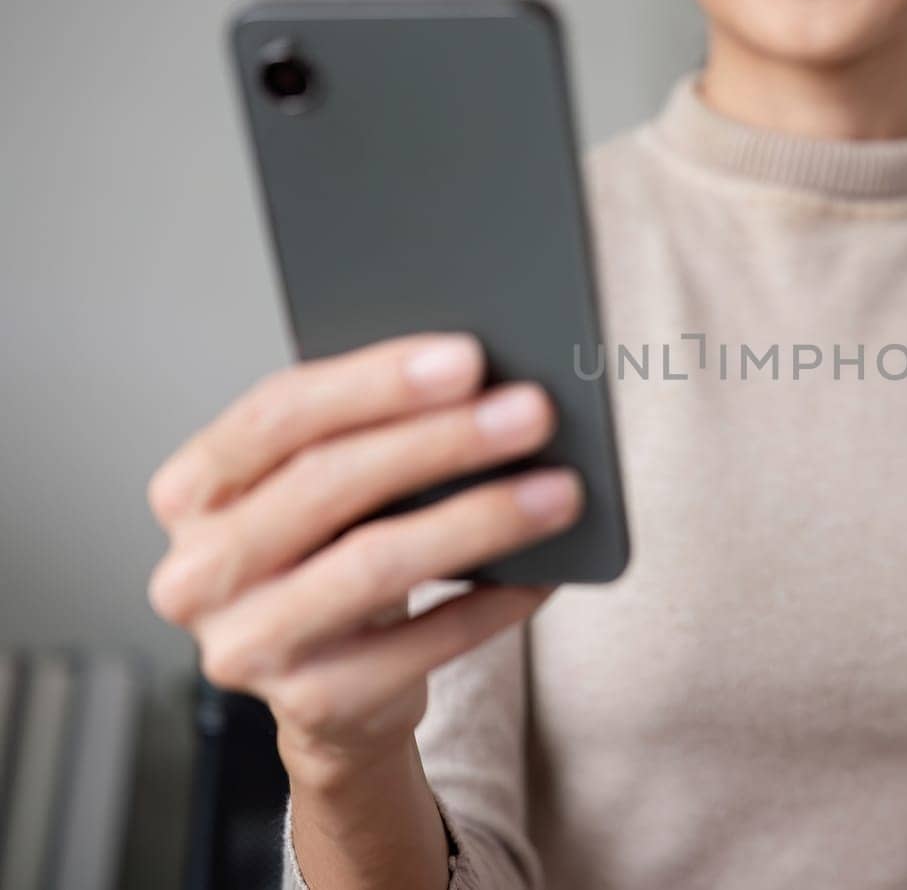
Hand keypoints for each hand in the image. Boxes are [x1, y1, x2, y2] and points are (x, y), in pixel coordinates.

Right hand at [145, 333, 582, 787]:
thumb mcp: (329, 490)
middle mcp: (198, 572)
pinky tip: (545, 570)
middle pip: (327, 484)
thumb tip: (484, 387)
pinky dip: (493, 603)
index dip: (374, 381)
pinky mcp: (312, 704)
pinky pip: (422, 644)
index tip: (467, 357)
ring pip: (374, 565)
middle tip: (530, 411)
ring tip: (560, 490)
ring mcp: (246, 646)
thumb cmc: (334, 552)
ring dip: (481, 519)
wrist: (331, 687)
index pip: (278, 415)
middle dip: (441, 440)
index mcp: (192, 491)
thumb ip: (371, 435)